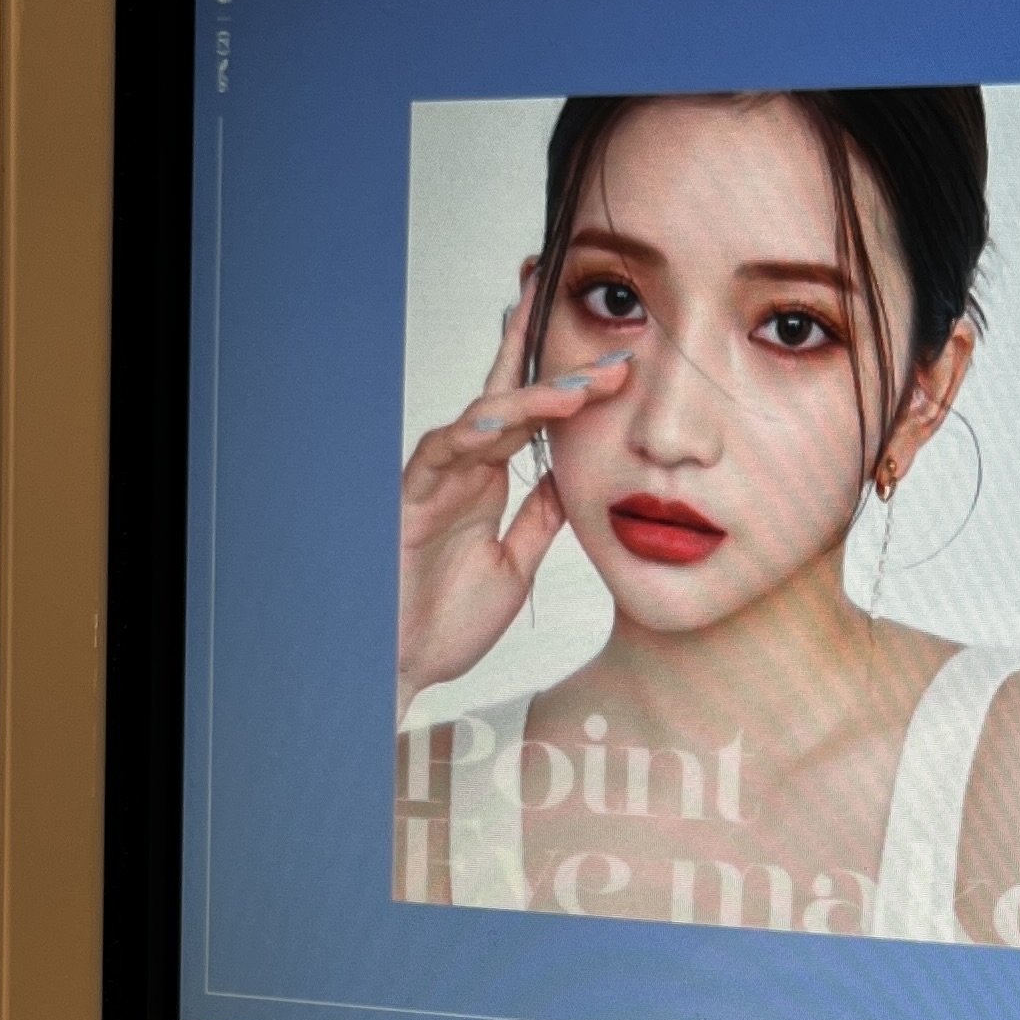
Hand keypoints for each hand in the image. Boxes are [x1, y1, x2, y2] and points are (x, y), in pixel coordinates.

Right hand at [397, 276, 630, 708]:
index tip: (619, 367)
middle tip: (614, 353)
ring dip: (531, 399)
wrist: (401, 666)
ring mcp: (436, 480)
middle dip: (561, 373)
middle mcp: (463, 470)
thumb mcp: (516, 564)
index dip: (569, 387)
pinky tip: (499, 420)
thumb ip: (539, 518)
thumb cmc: (446, 621)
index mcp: (489, 482)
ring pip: (484, 418)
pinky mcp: (410, 500)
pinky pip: (438, 453)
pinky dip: (469, 433)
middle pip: (514, 401)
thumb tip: (571, 479)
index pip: (532, 418)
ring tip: (579, 389)